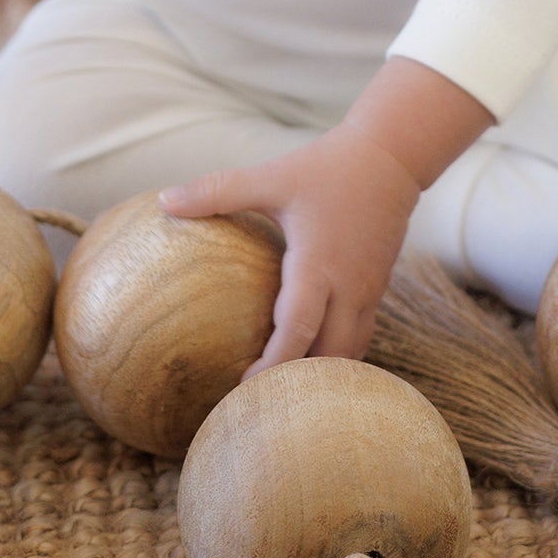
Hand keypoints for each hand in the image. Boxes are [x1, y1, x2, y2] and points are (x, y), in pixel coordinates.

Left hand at [157, 122, 421, 370]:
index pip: (298, 330)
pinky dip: (336, 355)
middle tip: (259, 401)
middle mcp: (348, 285)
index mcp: (318, 263)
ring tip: (284, 391)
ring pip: (350, 353)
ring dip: (321, 373)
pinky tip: (311, 360)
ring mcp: (369, 291)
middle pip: (329, 357)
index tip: (243, 388)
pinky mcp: (378, 288)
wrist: (392, 156)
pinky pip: (359, 336)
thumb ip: (218, 191)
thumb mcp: (270, 176)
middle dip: (298, 384)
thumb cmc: (326, 167)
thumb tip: (164, 200)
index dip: (273, 365)